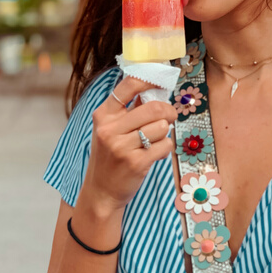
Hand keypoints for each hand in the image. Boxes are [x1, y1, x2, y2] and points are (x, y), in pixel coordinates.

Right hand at [79, 76, 177, 214]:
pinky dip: (165, 148)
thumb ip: (128, 110)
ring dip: (165, 133)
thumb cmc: (110, 157)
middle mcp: (110, 129)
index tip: (161, 84)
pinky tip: (155, 153)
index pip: (129, 85)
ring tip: (156, 140)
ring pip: (162, 127)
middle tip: (170, 116)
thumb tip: (156, 90)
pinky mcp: (136, 162)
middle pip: (154, 107)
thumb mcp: (110, 129)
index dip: (150, 81)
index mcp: (103, 115)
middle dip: (168, 111)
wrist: (102, 191)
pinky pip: (165, 145)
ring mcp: (122, 146)